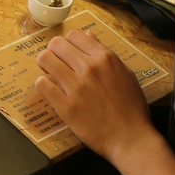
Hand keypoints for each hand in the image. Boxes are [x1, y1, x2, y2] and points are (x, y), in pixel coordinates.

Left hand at [35, 28, 155, 162]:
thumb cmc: (131, 108)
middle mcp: (89, 68)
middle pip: (56, 44)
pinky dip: (43, 85)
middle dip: (54, 51)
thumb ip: (105, 54)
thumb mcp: (125, 74)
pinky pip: (42, 85)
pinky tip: (50, 90)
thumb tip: (88, 36)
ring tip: (50, 74)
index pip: (74, 35)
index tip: (68, 53)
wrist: (130, 138)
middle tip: (56, 62)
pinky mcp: (65, 106)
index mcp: (105, 58)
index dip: (68, 43)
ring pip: (45, 59)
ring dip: (45, 65)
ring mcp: (76, 86)